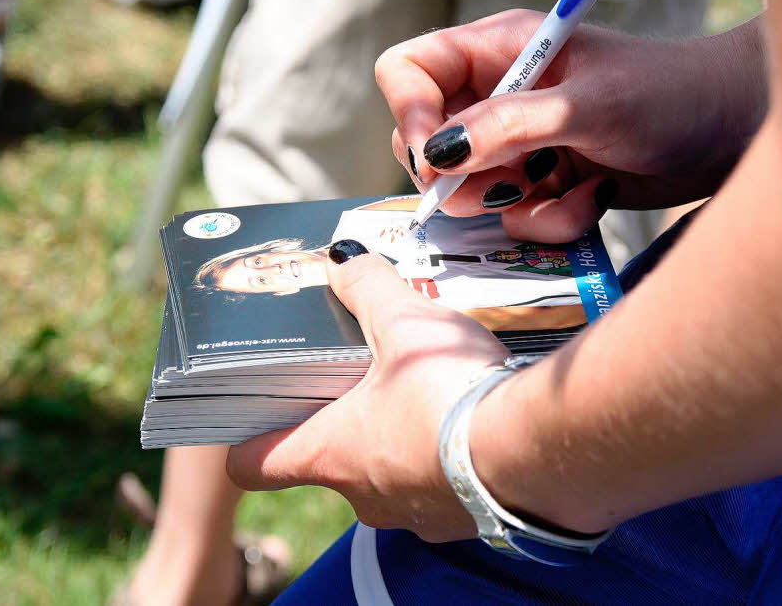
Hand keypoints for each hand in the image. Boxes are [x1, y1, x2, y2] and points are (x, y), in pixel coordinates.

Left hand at [226, 240, 510, 541]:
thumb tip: (341, 261)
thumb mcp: (403, 321)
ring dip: (399, 437)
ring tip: (430, 391)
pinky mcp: (463, 520)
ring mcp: (414, 515)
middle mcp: (363, 497)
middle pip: (328, 461)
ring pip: (388, 475)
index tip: (261, 410)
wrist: (533, 448)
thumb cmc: (450, 391)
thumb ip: (366, 287)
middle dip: (346, 419)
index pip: (253, 465)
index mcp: (329, 453)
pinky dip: (446, 456)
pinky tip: (470, 419)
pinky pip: (440, 486)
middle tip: (367, 376)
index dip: (248, 438)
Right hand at [376, 10, 765, 241]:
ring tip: (572, 186)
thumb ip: (509, 126)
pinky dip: (552, 220)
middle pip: (430, 143)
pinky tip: (595, 198)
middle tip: (509, 184)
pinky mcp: (546, 183)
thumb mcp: (588, 106)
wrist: (731, 134)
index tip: (438, 159)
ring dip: (520, 206)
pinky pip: (517, 219)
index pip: (410, 71)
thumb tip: (438, 154)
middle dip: (466, 177)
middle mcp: (500, 95)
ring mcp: (522, 143)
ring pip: (474, 193)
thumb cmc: (671, 96)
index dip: (410, 114)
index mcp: (501, 50)